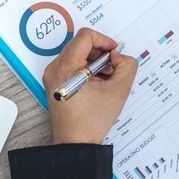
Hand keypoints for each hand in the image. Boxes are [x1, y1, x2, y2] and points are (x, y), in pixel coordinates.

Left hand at [41, 28, 137, 143]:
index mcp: (66, 67)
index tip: (114, 53)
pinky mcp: (54, 81)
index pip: (85, 36)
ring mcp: (52, 75)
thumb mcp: (119, 90)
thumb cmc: (92, 120)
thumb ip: (126, 66)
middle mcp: (54, 68)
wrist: (75, 142)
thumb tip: (117, 56)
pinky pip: (71, 65)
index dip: (104, 40)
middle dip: (100, 52)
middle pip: (80, 44)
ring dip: (94, 61)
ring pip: (76, 54)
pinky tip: (96, 83)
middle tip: (112, 68)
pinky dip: (86, 68)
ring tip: (105, 78)